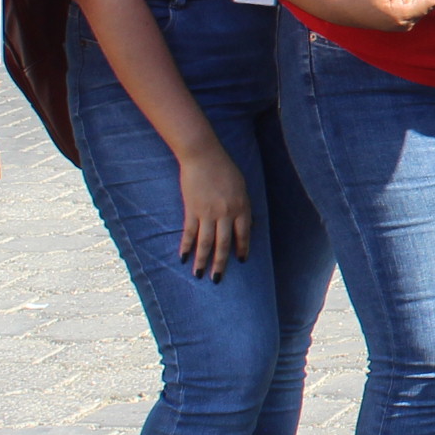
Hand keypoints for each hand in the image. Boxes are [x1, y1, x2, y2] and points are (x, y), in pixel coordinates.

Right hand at [172, 144, 254, 280]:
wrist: (203, 156)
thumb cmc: (224, 169)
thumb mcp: (242, 187)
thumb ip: (245, 207)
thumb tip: (250, 226)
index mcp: (241, 207)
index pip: (243, 234)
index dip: (241, 249)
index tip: (240, 261)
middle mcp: (226, 213)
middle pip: (224, 244)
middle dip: (220, 263)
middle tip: (217, 278)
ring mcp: (207, 213)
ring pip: (205, 243)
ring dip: (202, 260)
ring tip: (199, 274)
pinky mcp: (192, 210)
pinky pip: (189, 233)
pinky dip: (186, 246)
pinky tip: (183, 258)